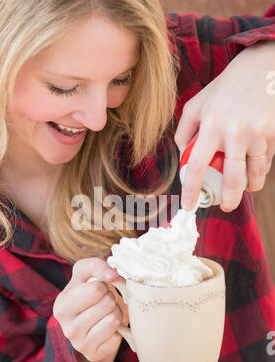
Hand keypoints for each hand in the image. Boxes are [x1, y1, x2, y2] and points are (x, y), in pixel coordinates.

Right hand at [53, 258, 127, 361]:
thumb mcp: (85, 273)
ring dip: (116, 313)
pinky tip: (107, 328)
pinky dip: (117, 330)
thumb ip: (97, 266)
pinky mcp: (93, 355)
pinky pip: (117, 338)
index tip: (97, 289)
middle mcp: (67, 328)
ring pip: (114, 320)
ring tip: (106, 313)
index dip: (103, 286)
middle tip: (103, 302)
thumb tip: (113, 274)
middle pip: (107, 304)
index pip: (96, 290)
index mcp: (61, 306)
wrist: (87, 320)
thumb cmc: (86, 291)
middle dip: (111, 299)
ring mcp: (80, 344)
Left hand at [174, 41, 274, 211]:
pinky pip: (267, 161)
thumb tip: (183, 155)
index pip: (196, 166)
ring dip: (250, 187)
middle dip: (229, 201)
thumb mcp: (198, 103)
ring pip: (255, 174)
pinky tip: (256, 167)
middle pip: (232, 180)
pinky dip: (261, 169)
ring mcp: (258, 134)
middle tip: (226, 206)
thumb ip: (185, 129)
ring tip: (245, 190)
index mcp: (212, 126)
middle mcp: (235, 132)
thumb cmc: (226, 87)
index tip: (189, 205)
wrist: (263, 67)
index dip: (191, 190)